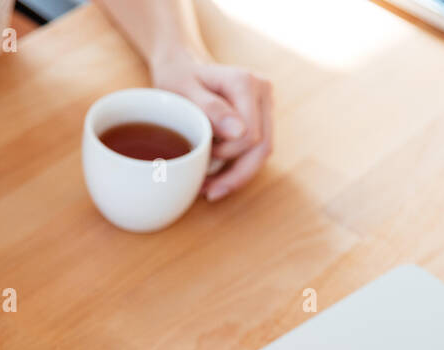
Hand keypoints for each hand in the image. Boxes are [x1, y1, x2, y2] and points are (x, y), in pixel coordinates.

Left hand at [150, 54, 272, 201]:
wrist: (182, 65)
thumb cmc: (178, 78)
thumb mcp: (183, 90)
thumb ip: (210, 108)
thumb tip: (240, 132)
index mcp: (245, 82)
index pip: (249, 134)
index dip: (226, 155)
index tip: (199, 157)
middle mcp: (262, 91)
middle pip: (262, 146)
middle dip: (235, 174)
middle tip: (207, 191)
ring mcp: (265, 104)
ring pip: (263, 152)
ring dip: (238, 175)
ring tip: (210, 188)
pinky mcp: (262, 117)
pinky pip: (257, 150)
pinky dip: (239, 167)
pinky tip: (218, 178)